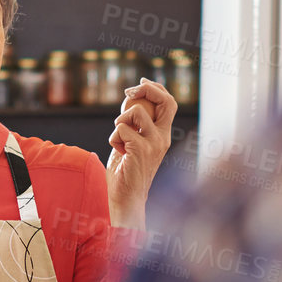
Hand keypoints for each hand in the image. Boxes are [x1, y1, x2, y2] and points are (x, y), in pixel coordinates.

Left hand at [106, 78, 175, 230]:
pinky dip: (113, 138)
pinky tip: (118, 154)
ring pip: (135, 111)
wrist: (127, 199)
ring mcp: (154, 144)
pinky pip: (121, 128)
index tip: (141, 83)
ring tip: (119, 141)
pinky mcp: (140, 150)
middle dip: (145, 90)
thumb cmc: (126, 172)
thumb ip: (135, 124)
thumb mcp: (133, 142)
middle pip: (163, 100)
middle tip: (128, 93)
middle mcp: (163, 138)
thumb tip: (131, 99)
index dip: (156, 88)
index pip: (169, 103)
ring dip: (119, 122)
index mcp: (163, 135)